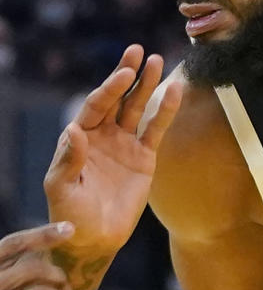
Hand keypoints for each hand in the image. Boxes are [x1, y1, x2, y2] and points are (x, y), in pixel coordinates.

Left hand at [43, 45, 182, 255]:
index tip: (124, 74)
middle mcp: (102, 135)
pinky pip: (156, 130)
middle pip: (117, 99)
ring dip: (147, 85)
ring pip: (137, 108)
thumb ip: (67, 159)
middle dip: (126, 75)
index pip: (96, 106)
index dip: (109, 89)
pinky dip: (165, 111)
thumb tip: (75, 130)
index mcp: (79, 137)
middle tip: (137, 51)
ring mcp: (124, 144)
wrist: (94, 238)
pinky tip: (175, 91)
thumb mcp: (61, 187)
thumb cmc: (70, 213)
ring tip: (158, 60)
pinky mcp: (144, 157)